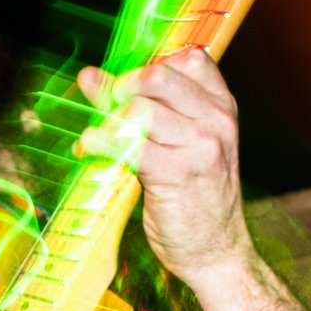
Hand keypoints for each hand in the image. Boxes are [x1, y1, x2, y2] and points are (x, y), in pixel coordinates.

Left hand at [75, 48, 248, 284]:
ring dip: (108, 120)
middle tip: (109, 107)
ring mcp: (200, 146)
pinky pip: (128, 144)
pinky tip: (88, 146)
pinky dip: (99, 142)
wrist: (217, 251)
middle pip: (158, 76)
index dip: (150, 65)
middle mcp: (215, 121)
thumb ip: (158, 110)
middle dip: (124, 87)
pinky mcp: (177, 173)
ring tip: (96, 138)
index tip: (130, 86)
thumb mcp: (192, 145)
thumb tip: (96, 76)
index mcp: (222, 107)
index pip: (188, 59)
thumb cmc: (198, 198)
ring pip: (139, 109)